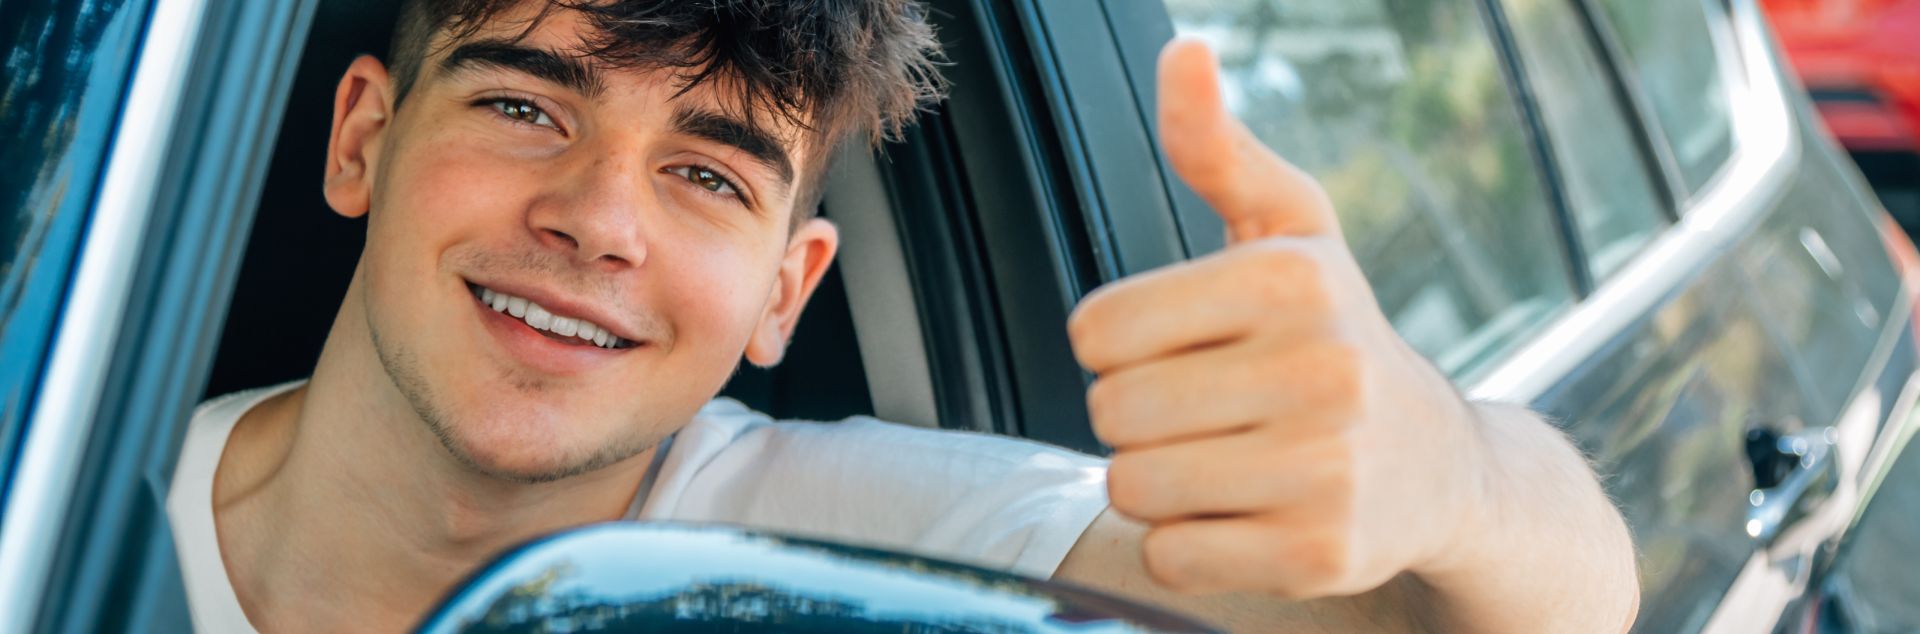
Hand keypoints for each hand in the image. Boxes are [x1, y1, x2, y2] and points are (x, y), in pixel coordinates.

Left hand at [1066, 39, 1492, 598]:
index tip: (1179, 347)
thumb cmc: (1334, 334)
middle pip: (1110, 413)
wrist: (1444, 465)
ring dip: (1158, 482)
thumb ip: (1217, 149)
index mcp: (1291, 278)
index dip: (1117, 346)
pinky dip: (1189, 544)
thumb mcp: (1289, 231)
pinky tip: (1245, 514)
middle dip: (1136, 417)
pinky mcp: (1321, 556)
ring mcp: (1326, 469)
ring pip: (1134, 488)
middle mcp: (1320, 369)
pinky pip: (1172, 557)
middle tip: (1204, 411)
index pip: (1094, 332)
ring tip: (1225, 461)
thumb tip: (1182, 53)